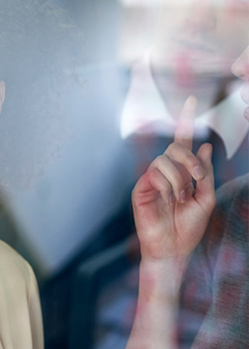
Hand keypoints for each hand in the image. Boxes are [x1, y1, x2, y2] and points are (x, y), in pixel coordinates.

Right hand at [132, 96, 214, 261]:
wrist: (174, 248)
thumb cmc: (189, 227)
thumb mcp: (206, 198)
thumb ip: (206, 173)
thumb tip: (205, 147)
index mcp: (183, 172)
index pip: (183, 142)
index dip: (186, 121)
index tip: (192, 100)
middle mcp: (166, 172)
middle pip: (176, 148)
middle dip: (190, 159)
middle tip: (199, 177)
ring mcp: (152, 179)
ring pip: (166, 161)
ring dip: (180, 178)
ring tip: (182, 198)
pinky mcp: (142, 188)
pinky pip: (155, 174)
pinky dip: (168, 187)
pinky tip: (169, 201)